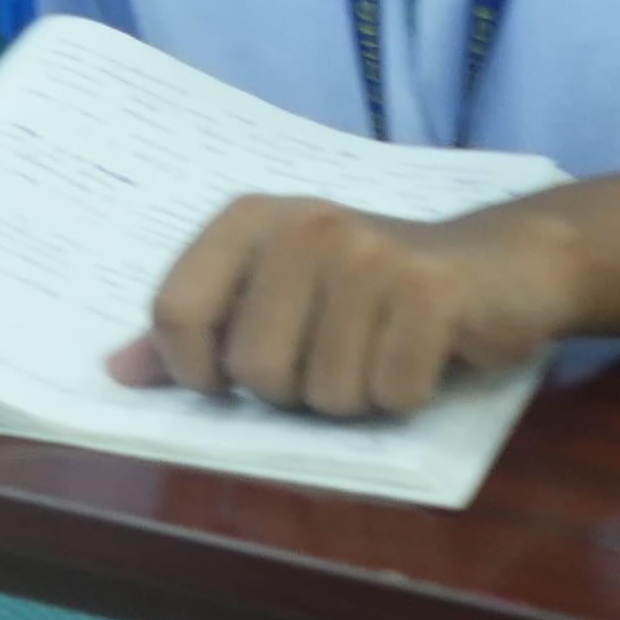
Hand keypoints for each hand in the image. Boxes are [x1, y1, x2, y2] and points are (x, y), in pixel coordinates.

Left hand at [116, 195, 582, 416]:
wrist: (503, 261)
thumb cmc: (373, 287)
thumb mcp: (278, 293)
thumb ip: (199, 330)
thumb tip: (117, 372)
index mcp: (247, 221)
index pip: (175, 312)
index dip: (195, 372)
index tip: (229, 382)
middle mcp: (301, 226)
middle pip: (254, 369)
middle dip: (294, 392)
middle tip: (335, 358)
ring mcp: (367, 255)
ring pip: (325, 393)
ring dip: (356, 398)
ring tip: (381, 352)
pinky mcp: (430, 291)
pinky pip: (391, 394)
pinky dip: (407, 397)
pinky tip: (423, 357)